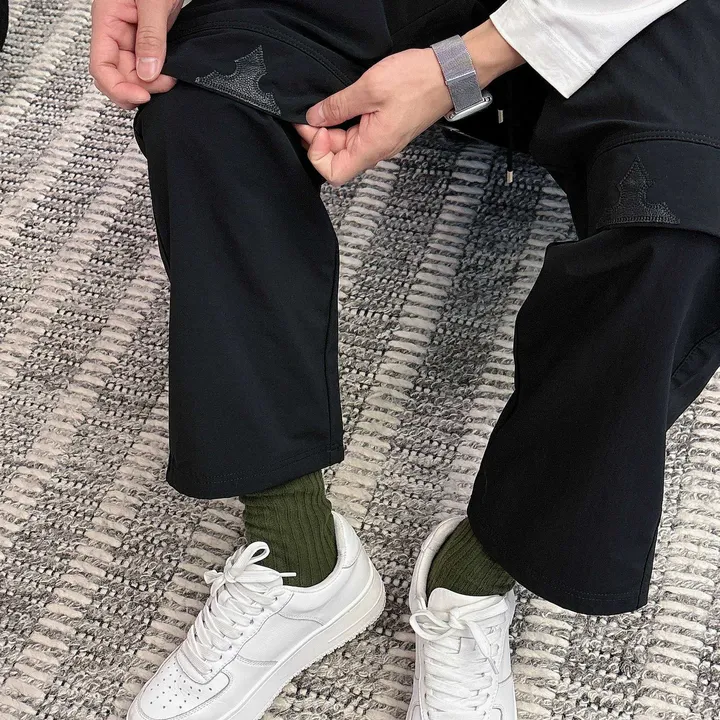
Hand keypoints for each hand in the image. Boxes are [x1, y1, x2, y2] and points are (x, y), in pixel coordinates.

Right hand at [90, 0, 180, 109]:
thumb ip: (151, 38)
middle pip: (119, 76)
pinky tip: (170, 74)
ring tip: (170, 78)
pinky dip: (159, 75)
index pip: (101, 68)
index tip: (142, 96)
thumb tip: (148, 73)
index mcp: (107, 21)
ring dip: (151, 84)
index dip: (119, 88)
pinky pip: (149, 65)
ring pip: (135, 74)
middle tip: (164, 85)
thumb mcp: (152, 3)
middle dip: (140, 88)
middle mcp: (116, 32)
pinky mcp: (150, 39)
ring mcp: (133, 37)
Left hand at [295, 21, 523, 185]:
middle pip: (337, 160)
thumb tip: (314, 118)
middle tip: (313, 112)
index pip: (334, 174)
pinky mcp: (385, 129)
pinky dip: (344, 123)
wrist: (449, 74)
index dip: (316, 155)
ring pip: (346, 146)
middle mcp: (377, 150)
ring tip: (328, 105)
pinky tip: (342, 105)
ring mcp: (382, 140)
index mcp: (373, 148)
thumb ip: (338, 106)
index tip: (312, 128)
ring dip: (331, 129)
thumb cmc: (416, 81)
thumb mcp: (369, 88)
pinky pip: (358, 134)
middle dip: (319, 138)